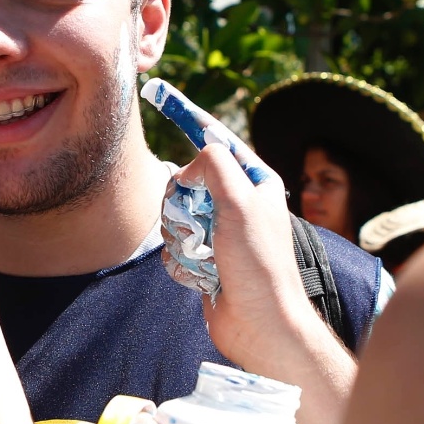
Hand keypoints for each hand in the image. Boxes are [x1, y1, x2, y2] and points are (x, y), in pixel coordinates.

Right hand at [179, 143, 332, 368]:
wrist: (260, 325)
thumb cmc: (258, 264)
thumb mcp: (239, 202)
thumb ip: (215, 166)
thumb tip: (190, 167)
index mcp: (256, 182)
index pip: (219, 142)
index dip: (192, 121)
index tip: (163, 98)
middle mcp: (239, 204)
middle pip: (188, 181)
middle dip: (182, 202)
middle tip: (196, 221)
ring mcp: (221, 232)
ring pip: (176, 214)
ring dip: (181, 236)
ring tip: (202, 256)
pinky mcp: (206, 258)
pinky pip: (175, 245)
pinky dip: (181, 259)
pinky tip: (200, 275)